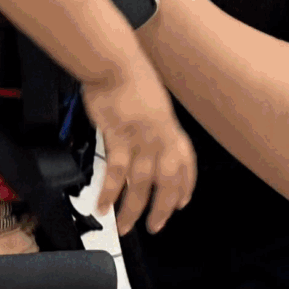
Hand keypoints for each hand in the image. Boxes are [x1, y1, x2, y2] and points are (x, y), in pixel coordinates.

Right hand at [82, 63, 196, 237]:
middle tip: (155, 226)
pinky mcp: (118, 137)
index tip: (182, 202)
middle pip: (167, 181)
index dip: (186, 185)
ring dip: (132, 210)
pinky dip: (109, 192)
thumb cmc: (129, 75)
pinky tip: (102, 206)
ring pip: (140, 184)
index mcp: (170, 127)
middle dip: (162, 208)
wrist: (114, 62)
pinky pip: (116, 173)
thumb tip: (150, 139)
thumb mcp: (153, 101)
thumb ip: (154, 123)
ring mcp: (141, 139)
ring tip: (125, 226)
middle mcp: (160, 137)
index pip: (185, 163)